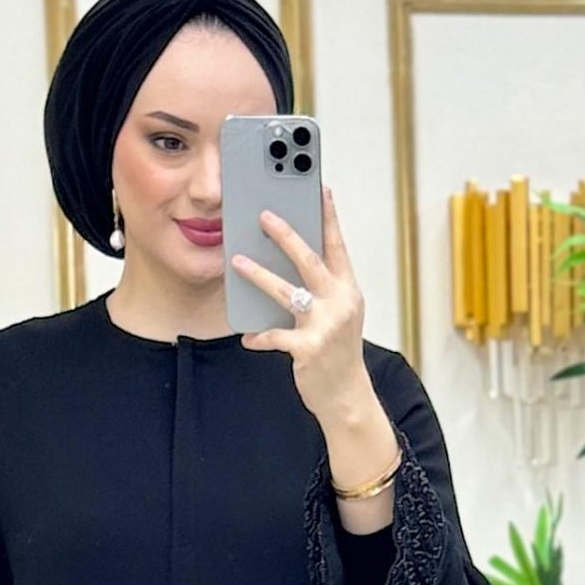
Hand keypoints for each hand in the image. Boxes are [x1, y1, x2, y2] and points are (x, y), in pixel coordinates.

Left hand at [232, 181, 369, 420]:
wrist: (347, 396)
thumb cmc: (338, 351)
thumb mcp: (339, 314)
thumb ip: (321, 288)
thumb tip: (290, 260)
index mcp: (348, 290)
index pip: (337, 246)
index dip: (328, 216)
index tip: (320, 188)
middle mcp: (340, 303)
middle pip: (309, 260)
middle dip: (285, 235)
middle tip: (263, 215)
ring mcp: (324, 326)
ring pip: (285, 292)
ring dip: (258, 275)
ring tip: (236, 261)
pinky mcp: (307, 349)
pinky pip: (275, 336)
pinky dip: (259, 336)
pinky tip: (247, 336)